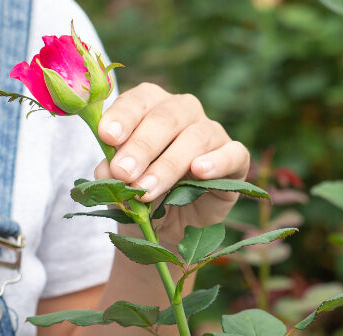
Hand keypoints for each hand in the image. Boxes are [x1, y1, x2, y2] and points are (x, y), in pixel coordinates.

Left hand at [93, 82, 250, 233]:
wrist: (169, 227)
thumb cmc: (142, 194)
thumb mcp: (120, 186)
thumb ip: (112, 173)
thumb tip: (107, 170)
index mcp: (151, 107)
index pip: (138, 100)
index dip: (123, 116)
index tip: (106, 137)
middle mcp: (183, 112)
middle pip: (166, 118)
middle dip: (141, 146)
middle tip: (123, 173)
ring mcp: (212, 133)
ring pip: (195, 137)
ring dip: (168, 164)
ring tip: (147, 190)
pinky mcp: (236, 159)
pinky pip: (233, 153)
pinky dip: (217, 161)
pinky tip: (199, 171)